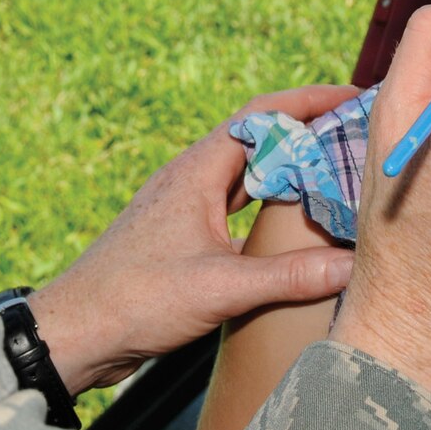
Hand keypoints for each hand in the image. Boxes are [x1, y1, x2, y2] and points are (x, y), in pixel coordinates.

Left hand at [30, 85, 360, 392]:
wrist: (76, 331)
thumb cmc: (135, 299)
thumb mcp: (220, 287)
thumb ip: (288, 276)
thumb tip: (353, 264)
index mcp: (196, 172)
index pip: (260, 116)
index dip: (308, 101)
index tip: (351, 98)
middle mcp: (190, 179)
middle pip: (257, 139)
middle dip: (306, 131)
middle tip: (354, 135)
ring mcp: (184, 207)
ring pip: (245, 173)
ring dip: (286, 167)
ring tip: (333, 171)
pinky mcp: (182, 236)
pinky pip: (234, 204)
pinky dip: (267, 203)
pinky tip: (288, 223)